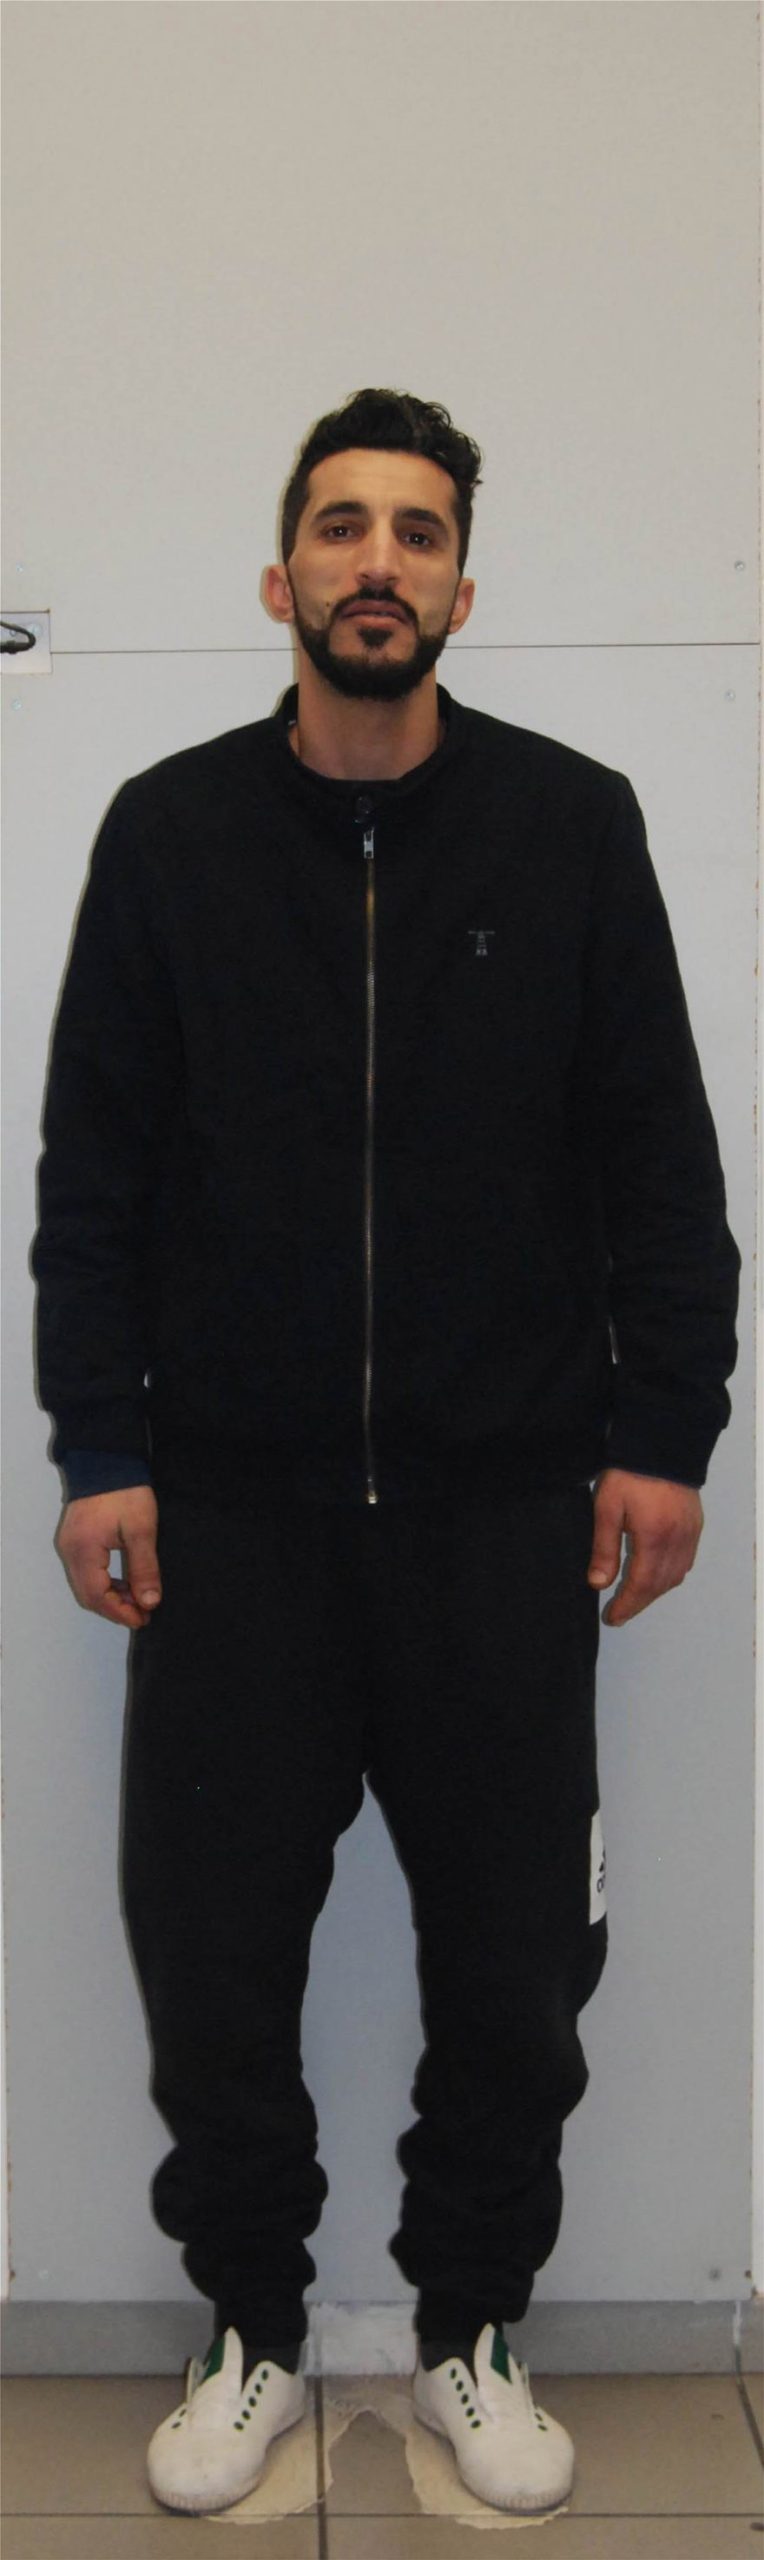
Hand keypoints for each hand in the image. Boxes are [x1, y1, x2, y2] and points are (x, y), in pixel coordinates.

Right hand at [56, 1486, 161, 1628]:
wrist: (108, 1458)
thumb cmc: (126, 1492)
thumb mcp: (141, 1530)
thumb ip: (144, 1568)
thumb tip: (149, 1602)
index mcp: (84, 1550)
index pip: (97, 1595)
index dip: (120, 1612)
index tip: (143, 1619)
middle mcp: (70, 1550)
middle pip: (88, 1594)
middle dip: (115, 1608)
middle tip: (143, 1613)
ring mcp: (69, 1544)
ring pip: (86, 1584)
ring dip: (110, 1596)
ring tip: (138, 1599)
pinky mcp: (75, 1538)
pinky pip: (85, 1571)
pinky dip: (104, 1582)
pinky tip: (125, 1581)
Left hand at [587, 1468, 702, 1627]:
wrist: (662, 1442)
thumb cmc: (628, 1473)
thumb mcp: (607, 1508)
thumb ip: (604, 1548)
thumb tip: (599, 1584)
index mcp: (653, 1539)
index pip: (641, 1585)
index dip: (627, 1605)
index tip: (612, 1618)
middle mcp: (677, 1541)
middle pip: (661, 1585)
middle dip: (640, 1602)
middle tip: (620, 1612)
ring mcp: (690, 1533)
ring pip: (676, 1576)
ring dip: (656, 1591)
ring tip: (636, 1596)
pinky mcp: (696, 1524)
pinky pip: (687, 1561)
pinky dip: (672, 1575)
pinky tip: (658, 1574)